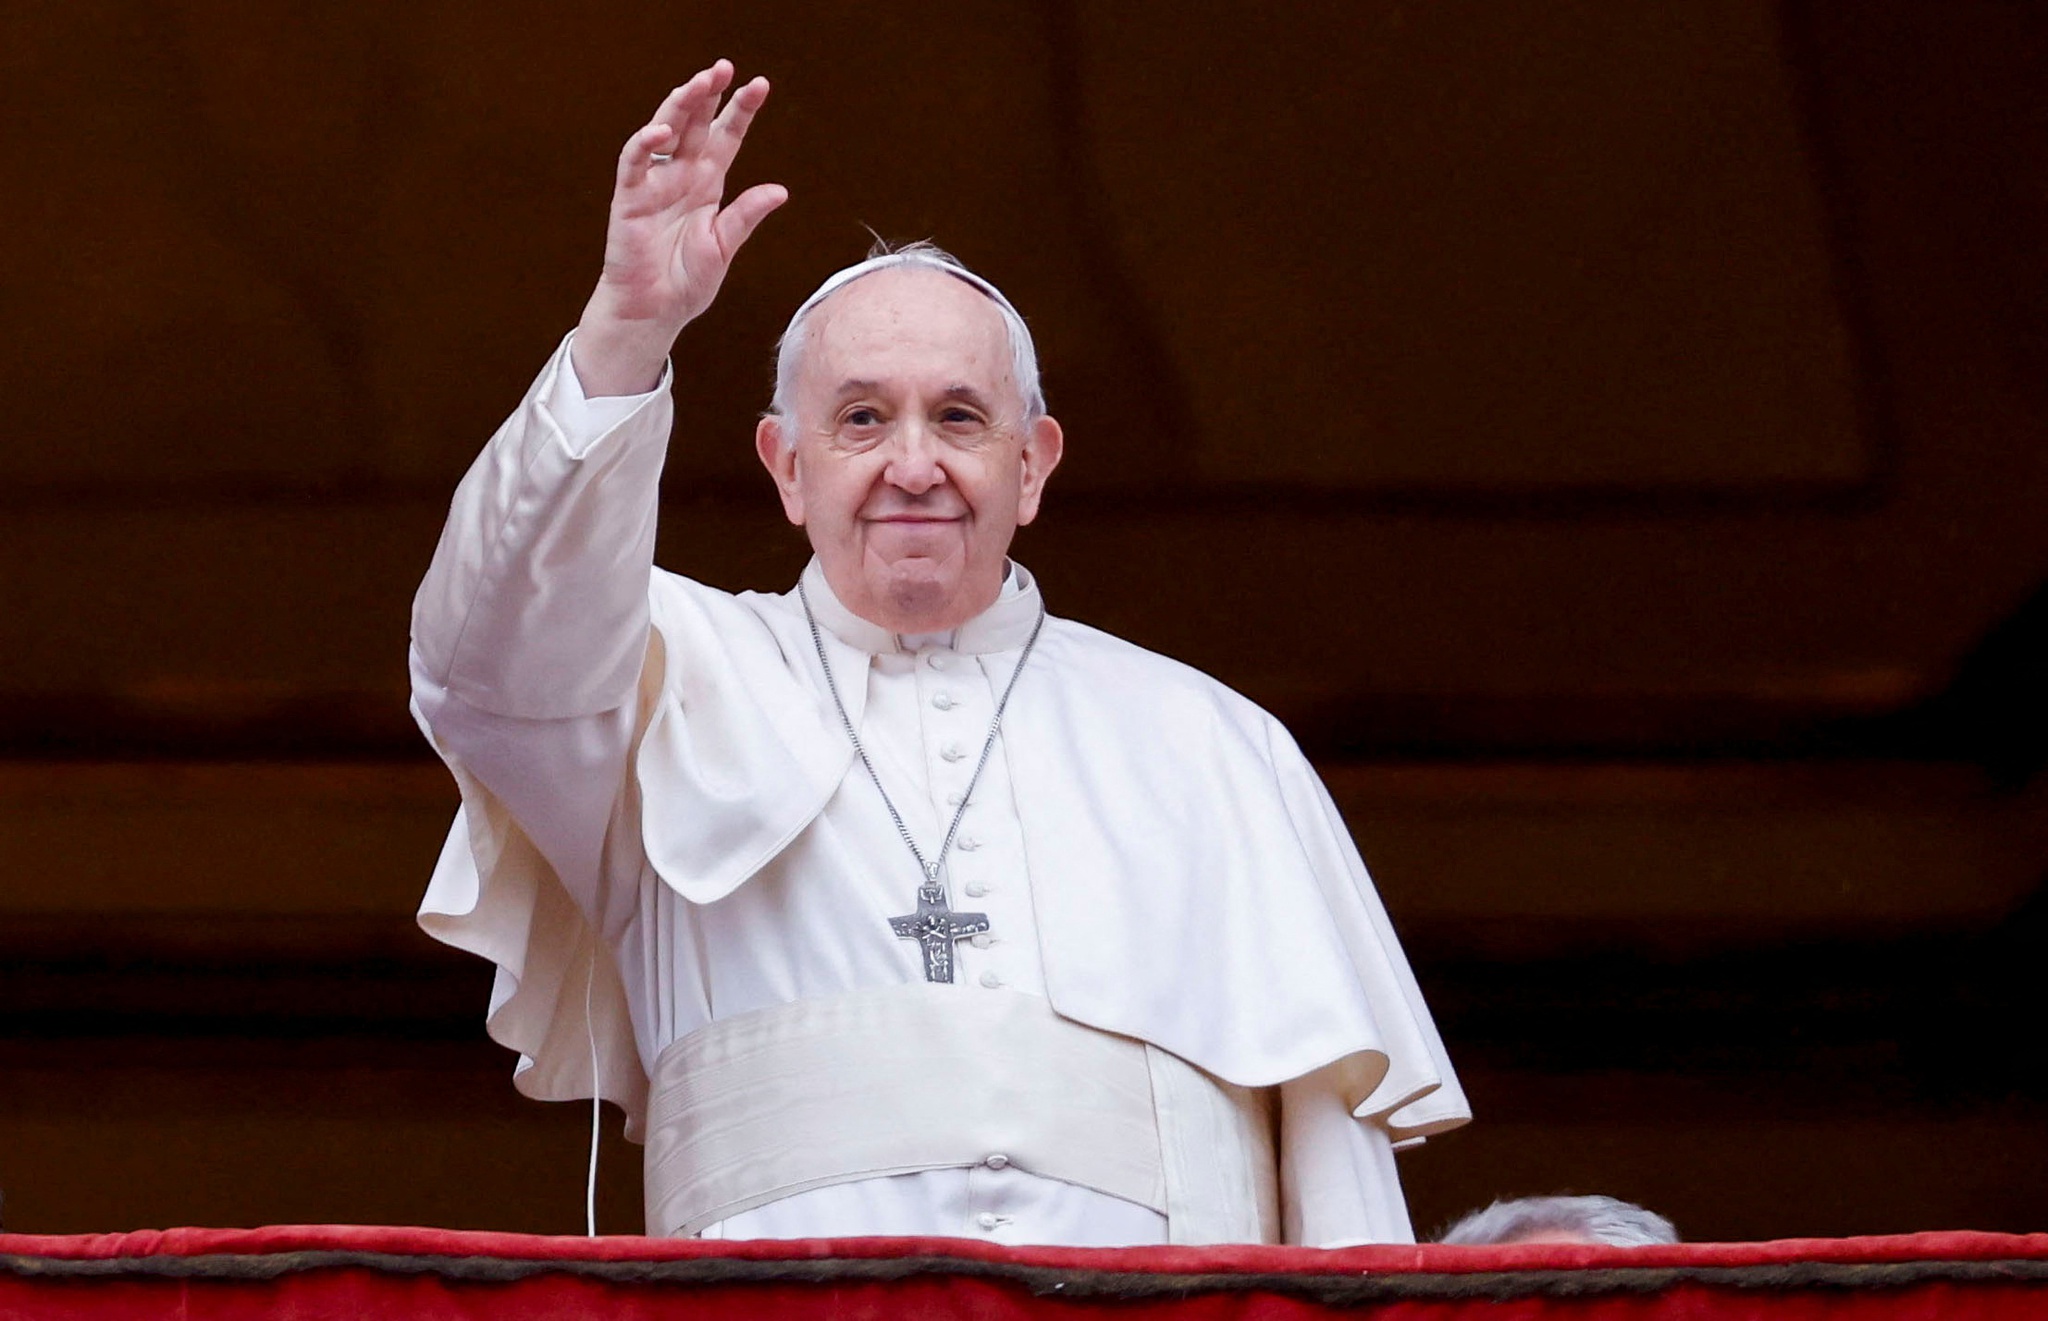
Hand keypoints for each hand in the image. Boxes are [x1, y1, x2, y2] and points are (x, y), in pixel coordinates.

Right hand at [573, 61, 787, 395]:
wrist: (655, 312)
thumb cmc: (687, 281)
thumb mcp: (723, 246)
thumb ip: (746, 217)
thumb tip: (779, 190)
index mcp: (708, 184)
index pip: (726, 138)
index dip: (741, 112)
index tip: (760, 85)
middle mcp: (681, 176)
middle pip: (696, 124)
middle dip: (709, 95)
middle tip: (724, 67)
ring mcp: (655, 183)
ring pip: (666, 132)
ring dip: (680, 106)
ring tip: (698, 83)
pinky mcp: (630, 198)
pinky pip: (635, 162)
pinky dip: (646, 143)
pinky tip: (663, 131)